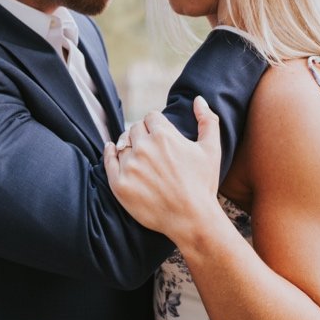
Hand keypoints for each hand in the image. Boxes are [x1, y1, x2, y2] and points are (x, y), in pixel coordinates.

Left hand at [104, 96, 224, 239]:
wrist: (192, 220)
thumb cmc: (203, 185)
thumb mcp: (212, 150)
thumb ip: (208, 121)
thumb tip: (198, 99)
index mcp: (164, 135)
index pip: (151, 117)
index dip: (156, 125)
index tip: (160, 135)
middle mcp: (144, 147)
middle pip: (135, 128)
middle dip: (142, 135)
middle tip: (150, 148)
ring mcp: (130, 165)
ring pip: (122, 143)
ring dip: (129, 146)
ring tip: (139, 157)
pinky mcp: (119, 183)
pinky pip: (108, 160)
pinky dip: (109, 152)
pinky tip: (112, 150)